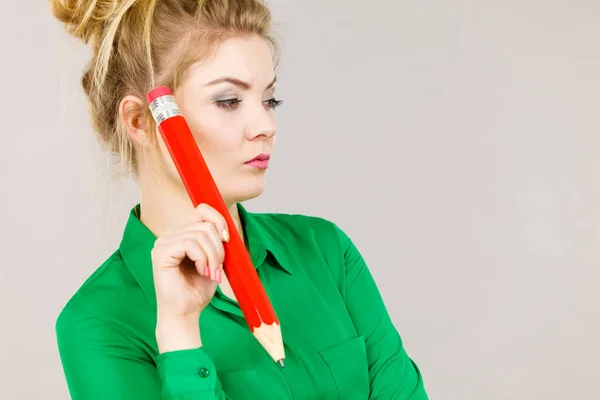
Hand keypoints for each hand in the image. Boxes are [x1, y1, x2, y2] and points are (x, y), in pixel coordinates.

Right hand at [151, 203, 228, 351]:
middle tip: (218, 269)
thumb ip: (216, 241)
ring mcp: (162, 243)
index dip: (219, 221)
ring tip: (211, 273)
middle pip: (205, 224)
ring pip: (200, 234)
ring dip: (213, 256)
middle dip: (219, 248)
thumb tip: (226, 227)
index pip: (202, 210)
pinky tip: (201, 272)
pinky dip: (202, 258)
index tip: (227, 241)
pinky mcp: (161, 253)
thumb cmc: (197, 290)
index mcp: (181, 234)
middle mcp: (169, 235)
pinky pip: (190, 244)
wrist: (185, 314)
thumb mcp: (214, 260)